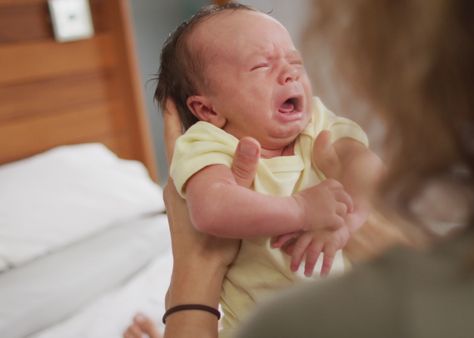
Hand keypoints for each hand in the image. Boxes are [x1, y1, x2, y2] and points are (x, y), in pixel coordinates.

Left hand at [162, 99, 259, 306]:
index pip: (173, 140)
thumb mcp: (233, 201)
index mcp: (181, 179)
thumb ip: (242, 171)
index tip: (168, 96)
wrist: (197, 273)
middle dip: (186, 128)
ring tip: (210, 133)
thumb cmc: (212, 240)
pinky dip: (201, 166)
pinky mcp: (186, 207)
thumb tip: (250, 141)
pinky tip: (215, 166)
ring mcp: (179, 198)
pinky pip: (191, 178)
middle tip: (199, 108)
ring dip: (196, 149)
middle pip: (179, 149)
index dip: (170, 118)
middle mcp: (175, 185)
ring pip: (186, 165)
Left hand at [279, 226, 350, 276]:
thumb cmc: (324, 227)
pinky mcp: (333, 242)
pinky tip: (324, 275)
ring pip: (313, 252)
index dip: (282, 238)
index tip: (273, 245)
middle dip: (296, 258)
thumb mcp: (311, 229)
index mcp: (305, 228)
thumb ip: (298, 237)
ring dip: (309, 264)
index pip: (291, 232)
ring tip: (307, 274)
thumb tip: (284, 249)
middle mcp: (312, 231)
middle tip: (292, 269)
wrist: (344, 220)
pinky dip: (325, 266)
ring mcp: (322, 237)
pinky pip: (328, 256)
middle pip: (301, 245)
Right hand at [292, 179, 353, 230]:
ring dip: (341, 215)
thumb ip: (316, 193)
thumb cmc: (293, 204)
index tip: (340, 196)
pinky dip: (337, 226)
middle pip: (345, 196)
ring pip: (344, 209)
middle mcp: (329, 194)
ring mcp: (331, 206)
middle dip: (348, 203)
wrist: (292, 212)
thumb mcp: (306, 193)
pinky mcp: (331, 218)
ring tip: (336, 221)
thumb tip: (315, 195)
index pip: (336, 184)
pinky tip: (331, 228)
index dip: (340, 191)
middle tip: (349, 210)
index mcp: (322, 187)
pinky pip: (341, 222)